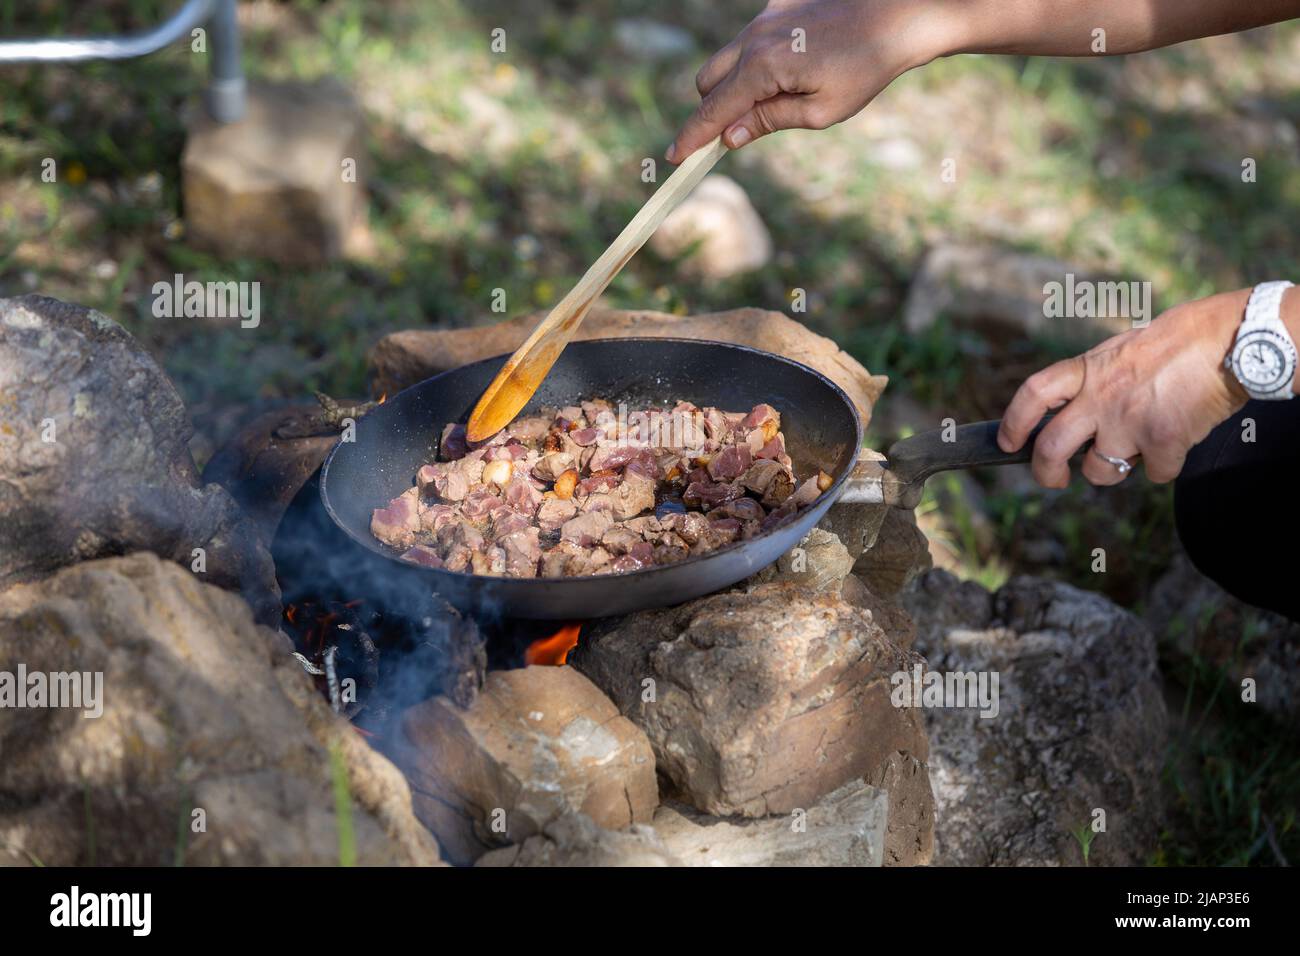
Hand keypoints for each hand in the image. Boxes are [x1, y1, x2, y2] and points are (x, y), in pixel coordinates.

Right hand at [666, 0, 951, 162]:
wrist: (899, 15)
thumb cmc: (865, 68)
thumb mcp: (820, 112)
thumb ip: (767, 121)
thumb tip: (728, 137)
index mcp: (761, 66)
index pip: (713, 110)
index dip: (692, 138)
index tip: (674, 159)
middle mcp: (754, 38)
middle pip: (707, 82)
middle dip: (713, 109)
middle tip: (740, 132)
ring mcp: (764, 18)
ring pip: (726, 59)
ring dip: (735, 86)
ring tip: (781, 98)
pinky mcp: (778, 7)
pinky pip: (751, 41)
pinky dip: (757, 61)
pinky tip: (799, 65)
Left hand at [997, 290, 1251, 486]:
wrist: (1230, 340)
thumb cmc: (1177, 343)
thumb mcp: (1119, 352)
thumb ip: (1092, 381)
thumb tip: (1070, 416)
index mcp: (1088, 371)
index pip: (1033, 395)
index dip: (1013, 423)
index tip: (1008, 442)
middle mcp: (1101, 397)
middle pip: (1050, 448)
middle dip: (1045, 472)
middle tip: (1053, 479)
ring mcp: (1129, 421)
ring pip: (1099, 472)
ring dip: (1113, 471)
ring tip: (1134, 448)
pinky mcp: (1162, 441)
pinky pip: (1154, 474)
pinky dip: (1165, 466)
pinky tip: (1177, 439)